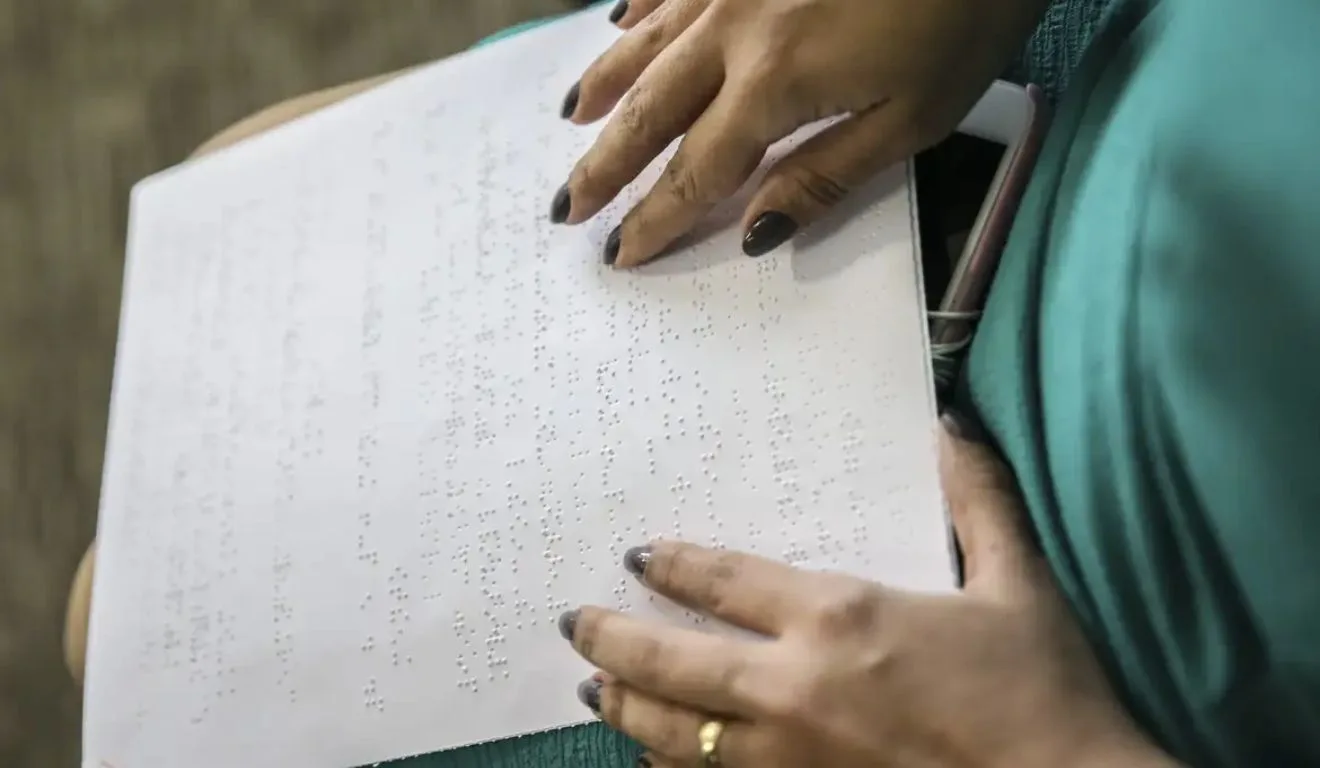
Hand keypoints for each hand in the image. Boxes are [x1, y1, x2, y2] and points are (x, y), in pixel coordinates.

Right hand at [551, 0, 1049, 266]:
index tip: (619, 253)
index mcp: (776, 81)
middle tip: (565, 206)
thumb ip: (824, 175)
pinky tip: (619, 23)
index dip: (655, 217)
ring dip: (605, 85)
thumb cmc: (967, 18)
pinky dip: (639, 10)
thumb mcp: (913, 119)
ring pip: (649, 42)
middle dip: (605, 164)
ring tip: (570, 121)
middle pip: (652, 110)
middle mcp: (736, 28)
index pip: (697, 170)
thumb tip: (754, 232)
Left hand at [558, 416, 1176, 766]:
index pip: (723, 582)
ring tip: (594, 688)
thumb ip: (978, 502)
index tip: (636, 555)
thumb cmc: (1042, 694)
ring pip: (674, 734)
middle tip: (573, 624)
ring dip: (627, 706)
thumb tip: (951, 425)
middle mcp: (792, 688)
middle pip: (672, 662)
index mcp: (838, 619)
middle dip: (613, 638)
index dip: (671, 565)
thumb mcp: (1017, 585)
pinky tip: (655, 762)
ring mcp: (788, 759)